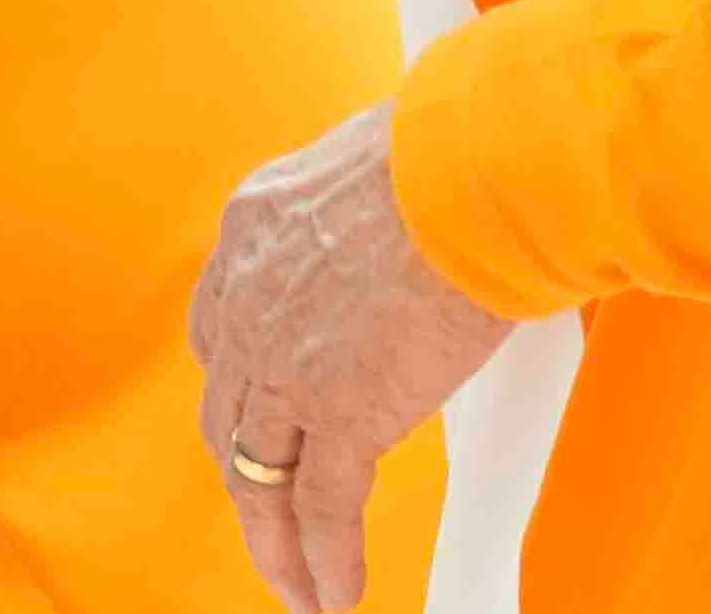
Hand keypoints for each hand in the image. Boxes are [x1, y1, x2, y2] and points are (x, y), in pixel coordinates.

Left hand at [192, 100, 510, 613]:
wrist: (486, 166)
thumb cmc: (463, 142)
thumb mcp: (381, 160)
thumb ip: (371, 209)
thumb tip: (416, 221)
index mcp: (259, 224)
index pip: (224, 324)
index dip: (241, 379)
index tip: (261, 408)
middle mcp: (253, 296)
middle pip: (232, 410)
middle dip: (251, 467)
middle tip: (270, 508)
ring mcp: (290, 363)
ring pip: (261, 473)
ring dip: (276, 539)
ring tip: (296, 582)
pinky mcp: (343, 413)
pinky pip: (323, 506)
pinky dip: (326, 561)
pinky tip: (335, 594)